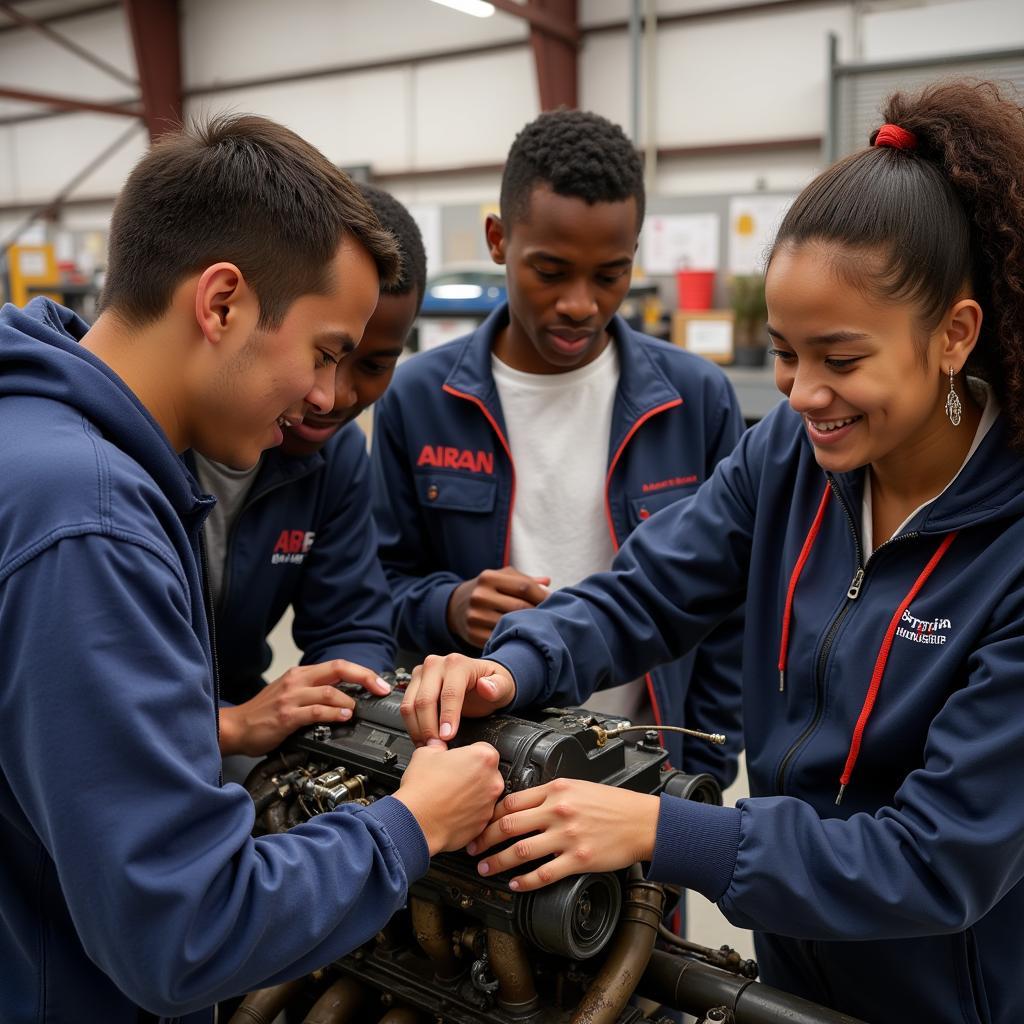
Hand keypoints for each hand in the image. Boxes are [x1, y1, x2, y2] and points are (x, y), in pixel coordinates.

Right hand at [219, 660, 391, 756]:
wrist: (234, 727)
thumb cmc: (262, 713)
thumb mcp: (290, 694)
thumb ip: (314, 693)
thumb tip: (345, 698)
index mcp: (300, 674)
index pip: (338, 665)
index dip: (362, 672)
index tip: (380, 683)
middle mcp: (297, 681)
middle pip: (339, 670)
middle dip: (365, 678)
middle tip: (380, 690)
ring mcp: (291, 697)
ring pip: (330, 692)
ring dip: (348, 702)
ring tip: (356, 711)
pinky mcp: (286, 716)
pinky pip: (316, 712)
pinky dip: (333, 714)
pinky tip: (342, 718)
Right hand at [394, 740, 504, 854]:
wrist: (416, 823)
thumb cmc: (421, 790)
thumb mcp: (425, 753)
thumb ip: (439, 747)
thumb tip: (439, 747)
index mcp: (483, 758)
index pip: (484, 749)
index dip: (468, 754)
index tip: (459, 760)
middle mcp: (492, 781)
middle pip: (487, 773)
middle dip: (472, 774)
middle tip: (452, 778)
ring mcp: (490, 805)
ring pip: (483, 794)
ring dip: (471, 793)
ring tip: (449, 796)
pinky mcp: (483, 825)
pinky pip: (478, 813)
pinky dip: (468, 811)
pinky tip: (450, 810)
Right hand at [401, 654, 515, 745]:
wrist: (481, 681)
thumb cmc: (492, 685)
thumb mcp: (503, 685)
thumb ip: (497, 687)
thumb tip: (485, 686)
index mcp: (457, 663)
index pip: (449, 693)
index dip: (447, 717)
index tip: (448, 737)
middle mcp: (436, 664)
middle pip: (425, 699)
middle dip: (429, 727)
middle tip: (437, 748)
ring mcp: (422, 673)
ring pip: (410, 704)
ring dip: (417, 729)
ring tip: (429, 748)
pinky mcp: (414, 683)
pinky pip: (405, 707)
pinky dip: (412, 726)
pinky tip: (422, 739)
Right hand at [446, 566, 550, 648]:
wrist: (455, 607)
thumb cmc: (487, 590)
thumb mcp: (501, 577)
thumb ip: (524, 579)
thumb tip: (547, 582)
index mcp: (488, 577)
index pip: (523, 586)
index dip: (542, 595)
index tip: (554, 601)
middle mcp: (479, 596)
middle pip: (519, 607)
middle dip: (538, 612)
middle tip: (550, 616)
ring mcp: (474, 617)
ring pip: (511, 625)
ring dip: (528, 627)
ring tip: (539, 627)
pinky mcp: (473, 635)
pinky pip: (501, 638)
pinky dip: (514, 637)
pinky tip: (523, 637)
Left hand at [466, 779, 659, 891]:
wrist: (642, 821)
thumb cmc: (612, 804)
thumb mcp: (577, 786)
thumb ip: (549, 794)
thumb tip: (520, 805)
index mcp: (556, 789)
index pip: (511, 801)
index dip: (489, 815)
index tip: (479, 824)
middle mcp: (558, 811)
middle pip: (508, 825)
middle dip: (483, 839)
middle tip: (471, 848)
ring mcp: (567, 836)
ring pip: (520, 850)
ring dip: (497, 862)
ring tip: (485, 869)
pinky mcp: (578, 859)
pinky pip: (544, 874)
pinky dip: (525, 881)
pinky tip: (515, 885)